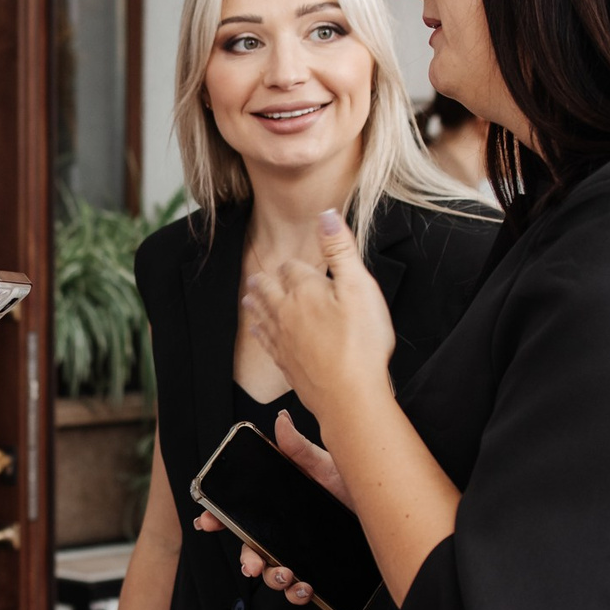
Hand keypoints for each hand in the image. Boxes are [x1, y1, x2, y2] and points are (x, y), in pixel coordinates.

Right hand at [187, 411, 344, 605]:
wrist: (393, 511)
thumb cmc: (357, 487)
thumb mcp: (329, 465)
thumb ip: (300, 449)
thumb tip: (280, 420)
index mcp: (280, 507)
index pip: (241, 514)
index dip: (218, 518)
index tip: (207, 522)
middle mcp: (286, 532)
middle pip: (252, 549)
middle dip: (246, 559)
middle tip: (251, 563)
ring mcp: (302, 554)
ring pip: (273, 574)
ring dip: (272, 579)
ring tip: (286, 575)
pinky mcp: (321, 573)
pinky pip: (299, 591)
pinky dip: (297, 594)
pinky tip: (306, 588)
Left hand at [240, 211, 392, 416]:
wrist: (349, 396)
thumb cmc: (361, 343)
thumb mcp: (359, 287)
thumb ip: (340, 249)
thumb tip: (326, 214)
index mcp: (305, 291)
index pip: (291, 268)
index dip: (294, 264)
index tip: (297, 264)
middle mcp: (286, 313)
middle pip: (269, 290)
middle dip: (266, 281)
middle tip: (258, 277)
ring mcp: (283, 340)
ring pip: (262, 315)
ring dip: (255, 303)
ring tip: (249, 297)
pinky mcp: (285, 363)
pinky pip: (265, 342)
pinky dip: (259, 332)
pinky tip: (257, 332)